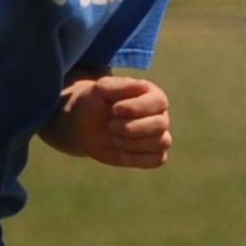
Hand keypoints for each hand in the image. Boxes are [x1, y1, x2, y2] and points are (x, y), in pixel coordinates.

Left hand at [47, 73, 171, 167]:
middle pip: (160, 124)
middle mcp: (160, 115)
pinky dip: (138, 158)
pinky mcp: (152, 155)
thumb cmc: (95, 103)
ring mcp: (158, 136)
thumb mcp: (101, 90)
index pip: (159, 102)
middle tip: (110, 126)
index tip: (114, 109)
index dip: (136, 108)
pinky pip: (158, 159)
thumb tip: (143, 86)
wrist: (84, 127)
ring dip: (134, 143)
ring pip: (162, 142)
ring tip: (114, 139)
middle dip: (131, 128)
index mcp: (152, 95)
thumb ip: (120, 86)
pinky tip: (121, 153)